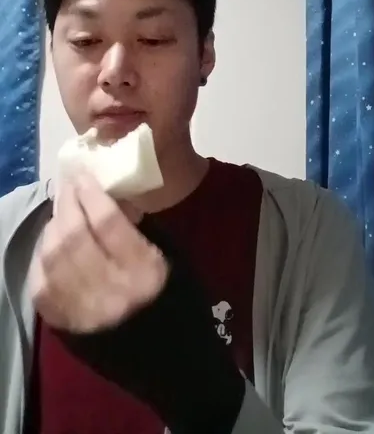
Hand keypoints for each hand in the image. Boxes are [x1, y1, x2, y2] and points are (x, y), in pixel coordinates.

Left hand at [29, 170, 168, 332]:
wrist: (165, 356)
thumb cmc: (173, 296)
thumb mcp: (170, 254)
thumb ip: (138, 225)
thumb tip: (109, 195)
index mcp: (145, 273)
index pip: (108, 223)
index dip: (92, 194)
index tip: (85, 176)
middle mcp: (111, 293)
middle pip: (75, 237)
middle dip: (68, 204)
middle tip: (69, 186)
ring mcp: (83, 312)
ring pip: (53, 258)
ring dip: (53, 227)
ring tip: (62, 213)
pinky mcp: (64, 325)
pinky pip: (41, 283)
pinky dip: (43, 257)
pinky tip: (52, 244)